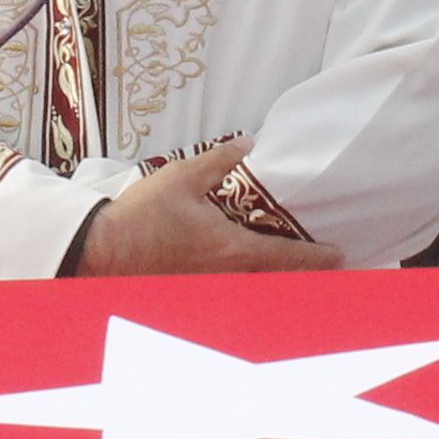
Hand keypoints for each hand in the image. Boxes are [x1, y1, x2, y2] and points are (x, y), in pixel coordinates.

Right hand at [77, 144, 342, 275]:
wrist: (100, 252)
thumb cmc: (141, 216)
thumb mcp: (182, 178)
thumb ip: (219, 161)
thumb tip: (247, 144)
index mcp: (232, 250)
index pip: (288, 256)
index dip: (318, 256)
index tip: (339, 254)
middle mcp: (226, 277)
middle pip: (277, 281)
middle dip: (301, 275)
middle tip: (323, 266)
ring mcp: (209, 291)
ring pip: (253, 290)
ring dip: (274, 282)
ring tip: (291, 271)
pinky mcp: (192, 294)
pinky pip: (229, 292)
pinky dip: (246, 286)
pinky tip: (246, 278)